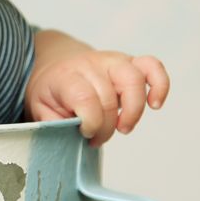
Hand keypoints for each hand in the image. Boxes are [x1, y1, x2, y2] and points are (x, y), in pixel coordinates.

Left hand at [25, 49, 168, 146]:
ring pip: (134, 79)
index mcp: (66, 76)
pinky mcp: (130, 62)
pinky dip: (160, 85)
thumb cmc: (51, 90)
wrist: (57, 63)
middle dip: (106, 126)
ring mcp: (113, 61)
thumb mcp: (39, 108)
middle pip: (109, 96)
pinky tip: (155, 104)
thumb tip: (69, 135)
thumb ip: (51, 123)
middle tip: (97, 139)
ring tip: (124, 127)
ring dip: (134, 110)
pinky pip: (152, 66)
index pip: (85, 98)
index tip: (85, 134)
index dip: (91, 123)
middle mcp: (91, 65)